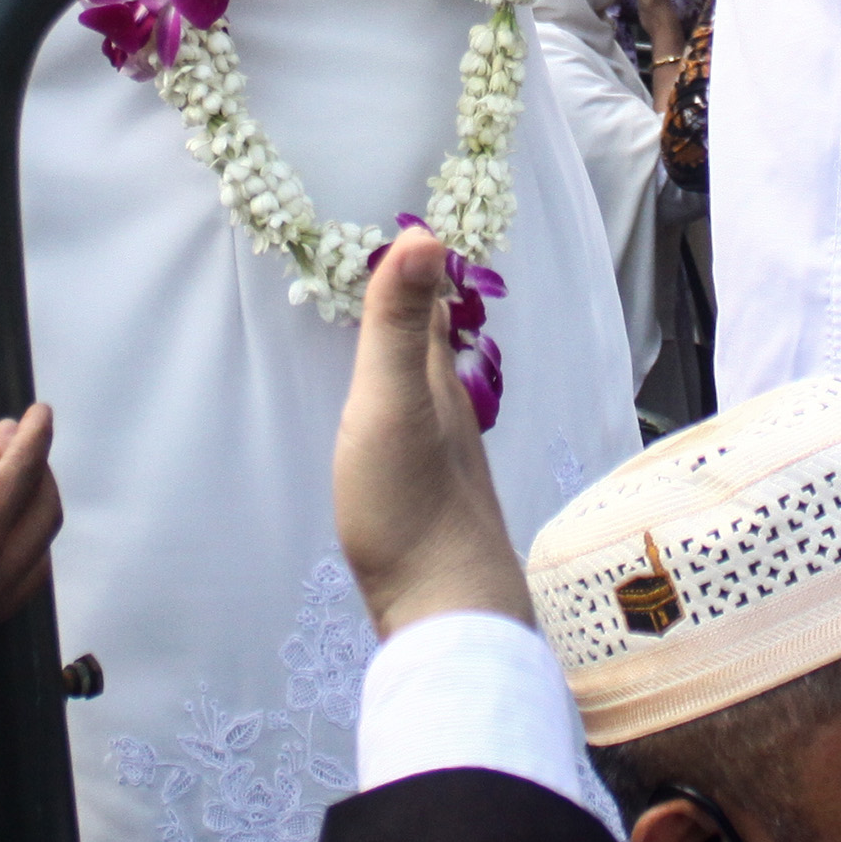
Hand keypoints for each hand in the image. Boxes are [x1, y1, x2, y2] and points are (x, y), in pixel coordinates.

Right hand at [334, 229, 528, 637]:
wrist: (448, 608)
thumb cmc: (410, 504)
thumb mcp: (390, 404)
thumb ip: (396, 325)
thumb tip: (425, 232)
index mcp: (438, 386)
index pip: (432, 314)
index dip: (420, 276)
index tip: (408, 236)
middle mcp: (451, 417)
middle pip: (433, 353)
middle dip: (415, 315)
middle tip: (391, 279)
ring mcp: (446, 464)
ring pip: (429, 397)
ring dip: (411, 365)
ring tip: (389, 344)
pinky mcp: (433, 507)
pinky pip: (418, 440)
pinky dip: (404, 415)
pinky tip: (394, 435)